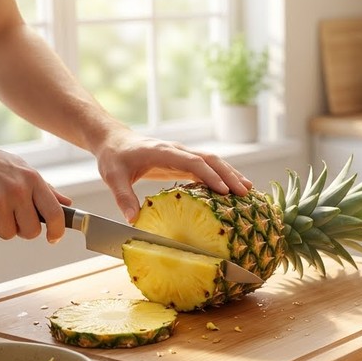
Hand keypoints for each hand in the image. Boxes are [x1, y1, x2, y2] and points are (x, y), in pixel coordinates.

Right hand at [0, 136, 71, 242]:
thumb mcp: (20, 167)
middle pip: (32, 231)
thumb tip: (67, 203)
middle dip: (21, 229)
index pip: (56, 213)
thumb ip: (45, 188)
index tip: (53, 238)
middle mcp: (19, 189)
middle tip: (9, 216)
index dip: (57, 231)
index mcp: (32, 179)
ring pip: (8, 233)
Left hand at [93, 130, 252, 221]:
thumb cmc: (114, 157)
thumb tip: (133, 219)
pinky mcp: (183, 161)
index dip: (210, 176)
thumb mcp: (113, 177)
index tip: (224, 191)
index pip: (193, 162)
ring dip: (230, 174)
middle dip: (229, 175)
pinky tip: (232, 190)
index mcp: (163, 152)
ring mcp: (182, 155)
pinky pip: (207, 168)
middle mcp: (177, 151)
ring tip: (248, 190)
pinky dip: (222, 177)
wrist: (114, 140)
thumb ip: (123, 197)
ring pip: (213, 161)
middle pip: (211, 159)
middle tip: (245, 192)